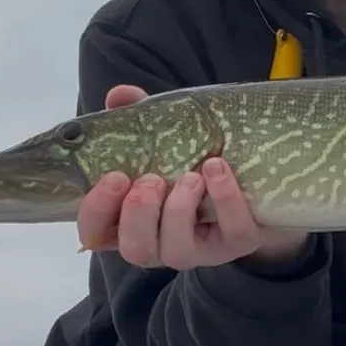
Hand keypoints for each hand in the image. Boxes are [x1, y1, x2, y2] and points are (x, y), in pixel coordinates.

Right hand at [77, 85, 309, 269]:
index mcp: (129, 221)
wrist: (252, 180)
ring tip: (191, 176)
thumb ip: (137, 117)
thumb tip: (119, 94)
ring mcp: (200, 249)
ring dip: (179, 210)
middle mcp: (160, 243)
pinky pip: (233, 232)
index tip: (113, 177)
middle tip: (152, 179)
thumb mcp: (162, 138)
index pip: (93, 233)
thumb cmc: (190, 160)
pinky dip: (225, 198)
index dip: (95, 211)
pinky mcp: (238, 242)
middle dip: (139, 213)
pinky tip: (216, 167)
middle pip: (134, 249)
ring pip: (176, 252)